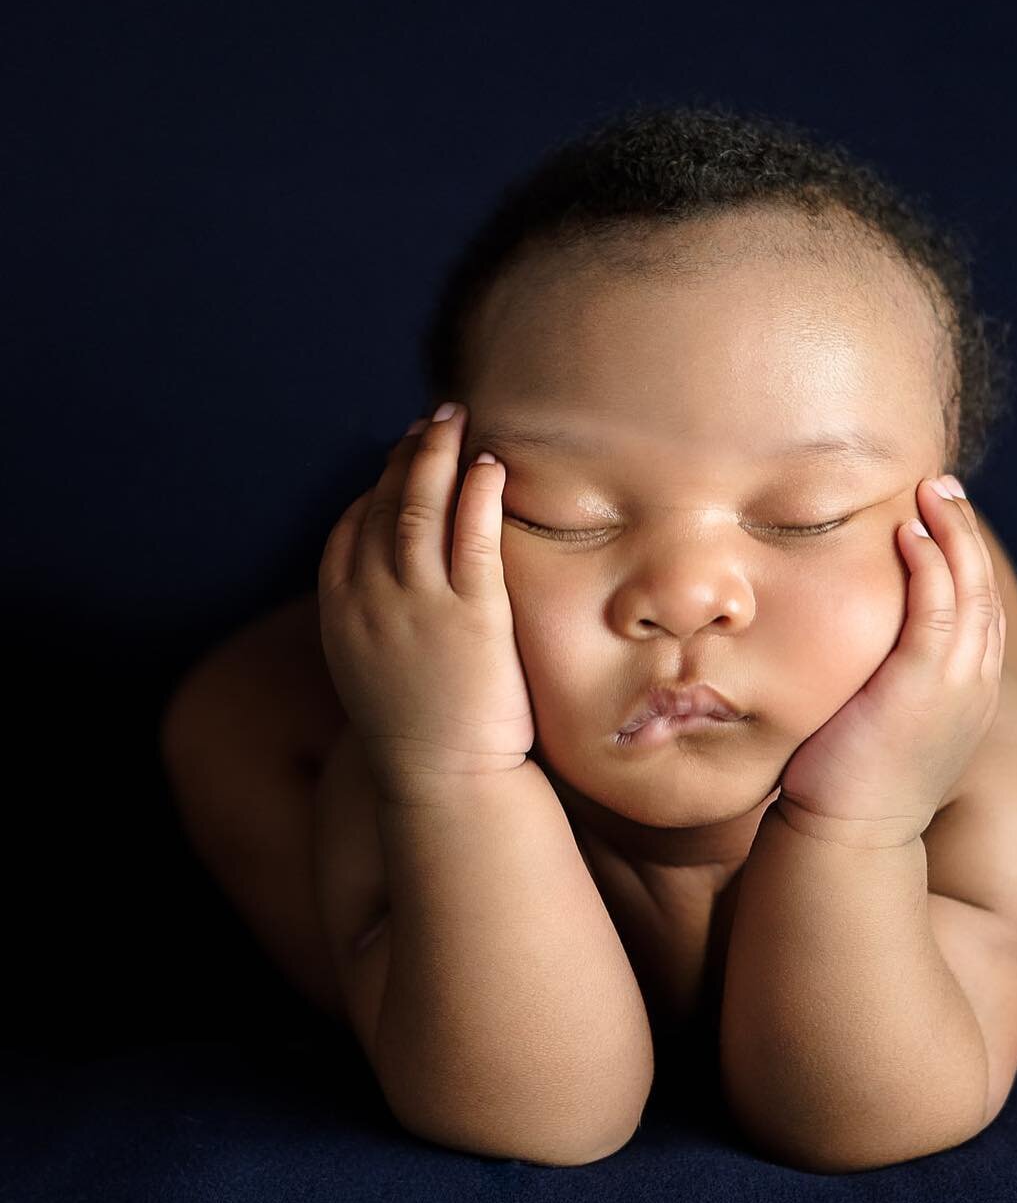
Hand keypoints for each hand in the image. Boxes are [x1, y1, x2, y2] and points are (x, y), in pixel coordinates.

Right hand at [316, 402, 535, 804]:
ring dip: (438, 456)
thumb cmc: (421, 732)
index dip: (374, 485)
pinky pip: (471, 539)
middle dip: (407, 455)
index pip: (348, 529)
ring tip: (458, 423)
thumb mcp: (374, 670)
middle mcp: (369, 601)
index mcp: (340, 613)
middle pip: (382, 506)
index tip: (399, 458)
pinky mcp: (472, 617)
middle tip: (435, 420)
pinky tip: (489, 467)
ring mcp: (418, 606)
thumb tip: (392, 591)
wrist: (444, 782)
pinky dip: (476, 495)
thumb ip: (374, 621)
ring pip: (419, 510)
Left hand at [774, 474, 1006, 845]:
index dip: (964, 560)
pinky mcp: (923, 685)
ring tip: (930, 492)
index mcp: (967, 695)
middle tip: (943, 487)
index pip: (977, 611)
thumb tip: (850, 661)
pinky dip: (929, 565)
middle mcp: (974, 686)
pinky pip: (936, 609)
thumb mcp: (879, 726)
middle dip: (965, 534)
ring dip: (951, 534)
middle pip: (983, 590)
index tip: (941, 519)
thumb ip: (880, 687)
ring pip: (968, 590)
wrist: (850, 839)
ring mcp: (955, 685)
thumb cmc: (849, 787)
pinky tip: (908, 532)